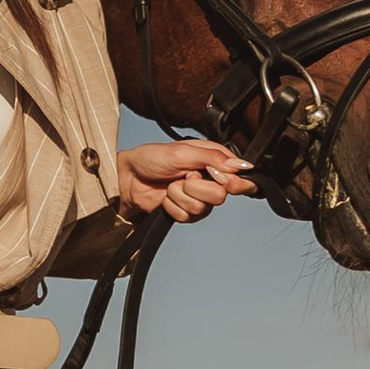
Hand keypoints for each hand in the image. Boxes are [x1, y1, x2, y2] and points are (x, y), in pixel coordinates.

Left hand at [117, 139, 254, 224]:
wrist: (129, 177)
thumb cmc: (152, 158)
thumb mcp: (183, 151)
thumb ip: (213, 158)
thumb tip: (241, 165)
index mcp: (213, 163)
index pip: (240, 178)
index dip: (235, 183)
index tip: (222, 179)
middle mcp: (209, 182)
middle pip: (220, 197)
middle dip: (197, 187)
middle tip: (184, 177)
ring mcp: (197, 199)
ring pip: (201, 208)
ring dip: (180, 195)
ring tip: (170, 184)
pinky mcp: (184, 213)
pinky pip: (185, 217)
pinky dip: (171, 206)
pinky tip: (165, 197)